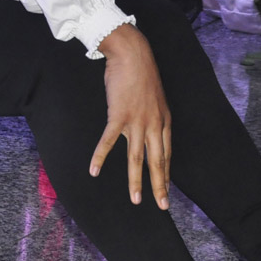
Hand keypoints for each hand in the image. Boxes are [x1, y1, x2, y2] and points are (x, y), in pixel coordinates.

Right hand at [88, 24, 171, 209]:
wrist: (133, 55)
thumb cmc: (141, 73)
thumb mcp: (154, 97)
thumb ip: (152, 114)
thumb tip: (146, 125)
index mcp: (163, 121)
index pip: (166, 153)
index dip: (166, 173)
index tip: (166, 190)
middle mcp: (154, 125)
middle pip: (157, 161)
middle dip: (159, 186)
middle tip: (162, 205)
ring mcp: (136, 122)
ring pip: (137, 158)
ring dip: (136, 180)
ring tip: (135, 199)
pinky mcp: (118, 116)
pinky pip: (109, 141)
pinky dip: (100, 157)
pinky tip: (94, 170)